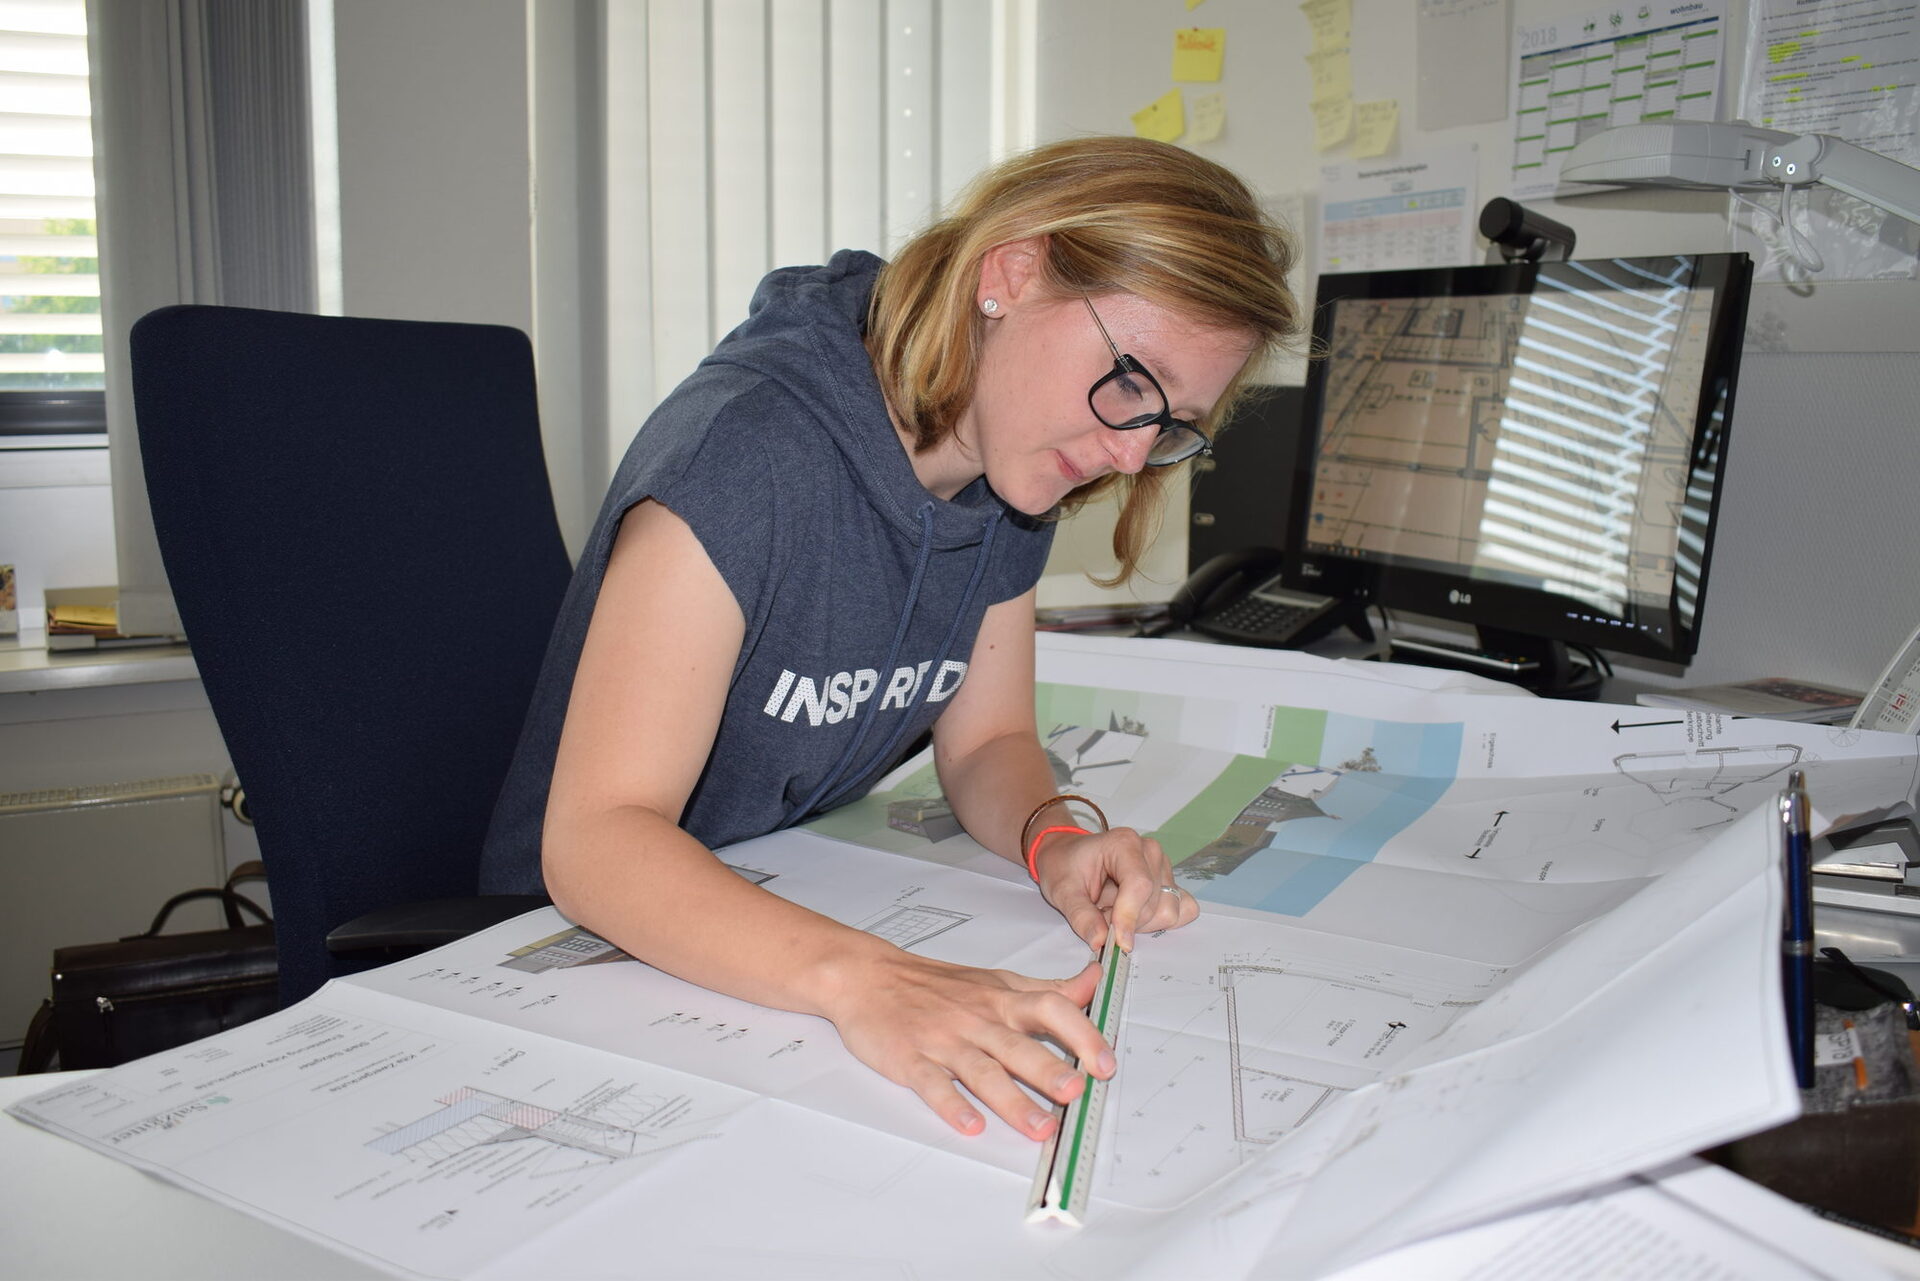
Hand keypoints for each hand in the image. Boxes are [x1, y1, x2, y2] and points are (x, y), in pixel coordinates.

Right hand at [822, 947, 1114, 1139]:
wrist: (867, 976)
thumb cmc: (935, 983)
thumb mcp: (997, 980)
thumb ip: (1049, 989)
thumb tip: (1095, 982)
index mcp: (1001, 1000)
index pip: (1049, 1009)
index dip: (1080, 1033)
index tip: (1104, 1062)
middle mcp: (977, 1020)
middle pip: (1018, 1045)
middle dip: (1048, 1069)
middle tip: (1077, 1092)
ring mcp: (943, 1040)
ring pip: (982, 1071)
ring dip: (1012, 1100)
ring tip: (1040, 1127)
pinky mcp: (910, 1059)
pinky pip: (932, 1084)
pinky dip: (951, 1104)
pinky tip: (970, 1125)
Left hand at [1033, 827, 1199, 950]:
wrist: (1068, 856)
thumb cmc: (1064, 866)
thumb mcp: (1062, 891)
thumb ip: (1081, 916)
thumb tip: (1100, 941)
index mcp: (1124, 844)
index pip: (1140, 884)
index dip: (1130, 917)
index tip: (1116, 942)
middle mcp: (1150, 852)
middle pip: (1155, 903)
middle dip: (1127, 923)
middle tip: (1100, 916)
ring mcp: (1163, 867)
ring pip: (1168, 911)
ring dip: (1141, 924)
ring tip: (1114, 912)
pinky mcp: (1169, 883)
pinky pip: (1183, 910)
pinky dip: (1159, 922)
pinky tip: (1134, 915)